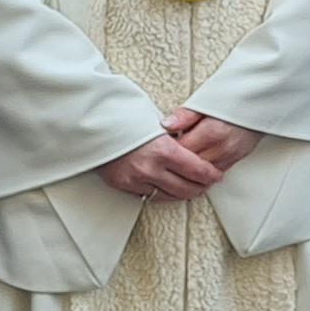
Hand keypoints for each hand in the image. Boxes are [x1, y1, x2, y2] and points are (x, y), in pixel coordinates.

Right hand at [102, 129, 225, 199]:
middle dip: (200, 188)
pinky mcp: (123, 185)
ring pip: (167, 196)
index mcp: (163, 149)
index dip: (210, 175)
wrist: (92, 124)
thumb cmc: (123, 114)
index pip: (196, 170)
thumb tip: (188, 140)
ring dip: (181, 195)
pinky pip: (147, 196)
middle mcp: (151, 169)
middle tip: (207, 185)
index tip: (217, 175)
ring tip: (191, 190)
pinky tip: (168, 190)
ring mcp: (135, 180)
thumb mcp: (154, 119)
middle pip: (185, 188)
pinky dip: (160, 194)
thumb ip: (172, 134)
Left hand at [163, 108, 258, 177]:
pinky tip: (196, 161)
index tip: (161, 143)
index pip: (181, 150)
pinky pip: (213, 173)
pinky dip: (202, 170)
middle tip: (167, 154)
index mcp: (212, 131)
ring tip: (181, 158)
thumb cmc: (237, 96)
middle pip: (189, 165)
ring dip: (189, 168)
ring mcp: (229, 157)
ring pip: (200, 174)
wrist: (264, 101)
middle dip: (176, 161)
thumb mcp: (208, 100)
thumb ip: (186, 115)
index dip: (168, 148)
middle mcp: (221, 148)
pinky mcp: (235, 160)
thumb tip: (166, 124)